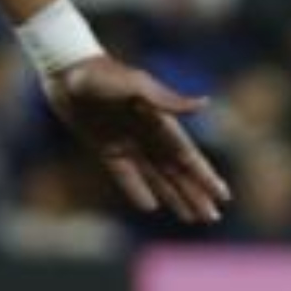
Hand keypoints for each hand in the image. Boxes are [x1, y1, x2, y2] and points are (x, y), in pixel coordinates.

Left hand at [42, 54, 230, 223]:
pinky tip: (151, 207)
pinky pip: (126, 176)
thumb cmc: (102, 74)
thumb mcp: (136, 85)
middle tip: (213, 218)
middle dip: (196, 194)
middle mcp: (149, 135)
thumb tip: (205, 105)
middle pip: (177, 172)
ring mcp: (129, 143)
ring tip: (191, 218)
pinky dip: (138, 191)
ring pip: (157, 178)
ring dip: (175, 197)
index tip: (224, 195)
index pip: (188, 157)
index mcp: (160, 121)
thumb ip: (168, 100)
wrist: (66, 71)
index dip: (205, 176)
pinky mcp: (107, 148)